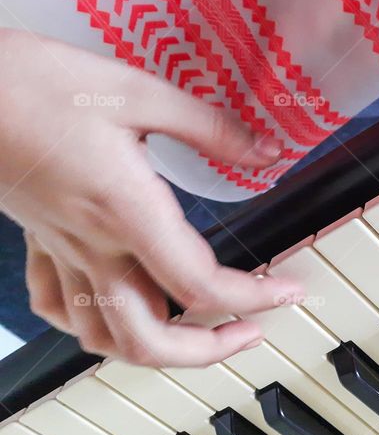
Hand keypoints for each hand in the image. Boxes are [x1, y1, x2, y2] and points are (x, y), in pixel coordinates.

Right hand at [0, 29, 302, 365]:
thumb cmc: (35, 82)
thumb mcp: (137, 91)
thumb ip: (209, 127)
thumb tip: (265, 151)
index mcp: (126, 211)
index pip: (200, 285)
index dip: (254, 299)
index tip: (288, 292)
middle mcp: (92, 244)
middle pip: (148, 340)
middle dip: (208, 352)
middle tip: (250, 332)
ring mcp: (60, 249)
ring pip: (102, 337)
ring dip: (156, 349)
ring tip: (197, 332)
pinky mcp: (38, 240)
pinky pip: (60, 307)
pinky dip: (95, 325)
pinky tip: (119, 307)